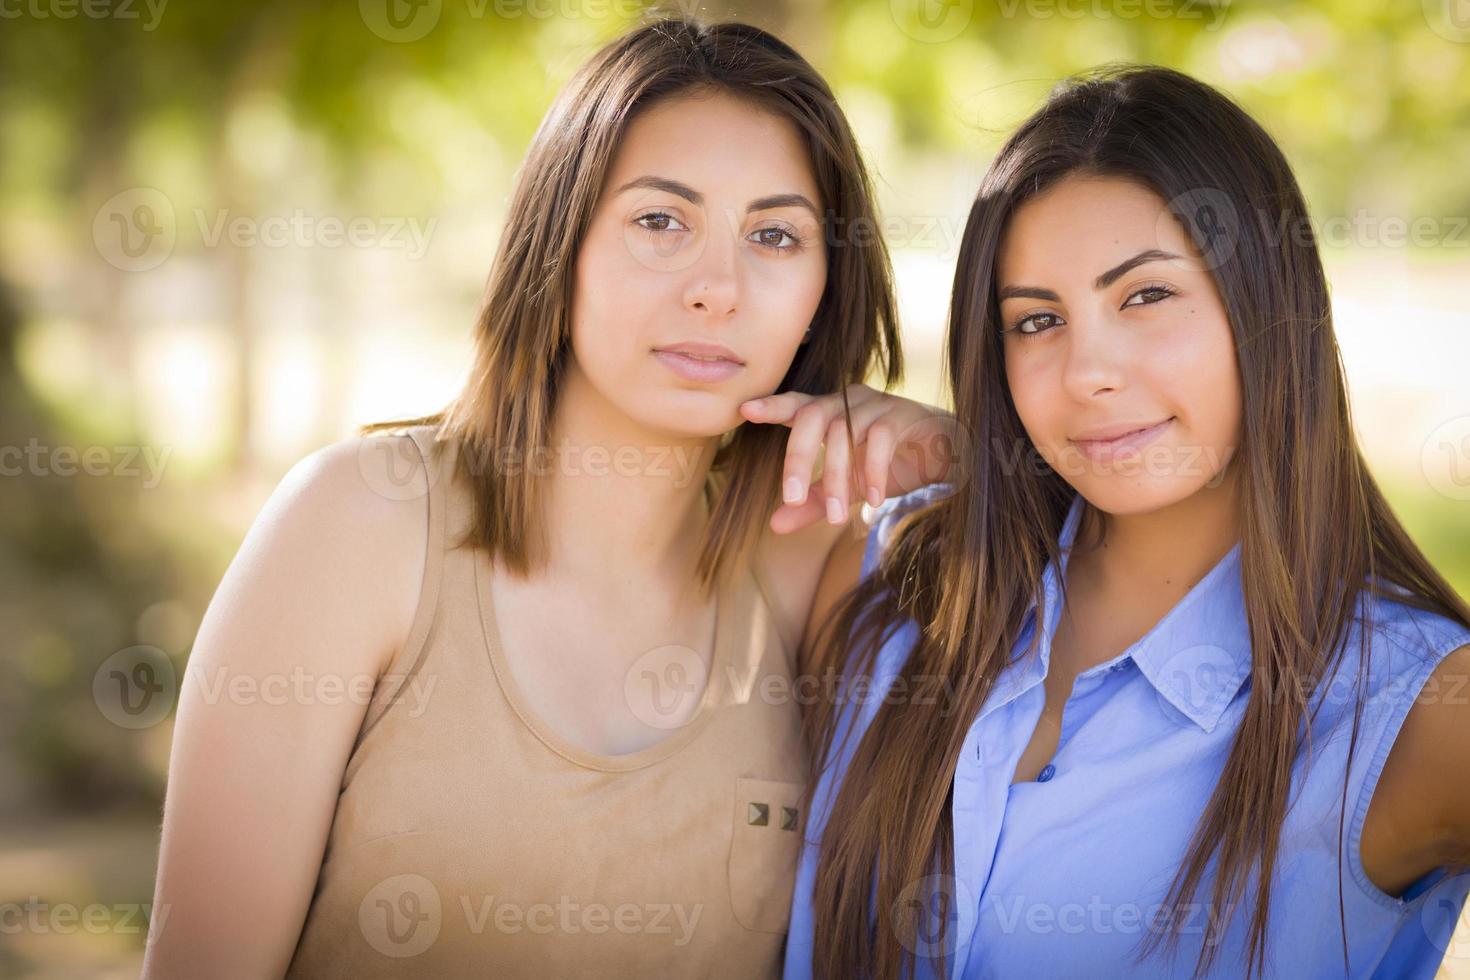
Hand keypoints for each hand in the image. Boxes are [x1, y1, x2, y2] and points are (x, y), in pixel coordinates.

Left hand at [739, 383, 960, 533]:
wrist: (947, 456)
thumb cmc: (891, 464)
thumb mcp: (847, 488)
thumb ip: (813, 501)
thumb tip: (775, 524)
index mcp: (829, 412)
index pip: (796, 406)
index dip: (773, 406)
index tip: (745, 410)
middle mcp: (848, 401)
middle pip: (813, 417)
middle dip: (799, 458)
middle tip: (792, 497)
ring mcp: (877, 404)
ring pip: (844, 433)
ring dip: (839, 478)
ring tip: (839, 518)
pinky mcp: (904, 415)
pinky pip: (880, 440)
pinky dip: (873, 472)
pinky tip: (873, 501)